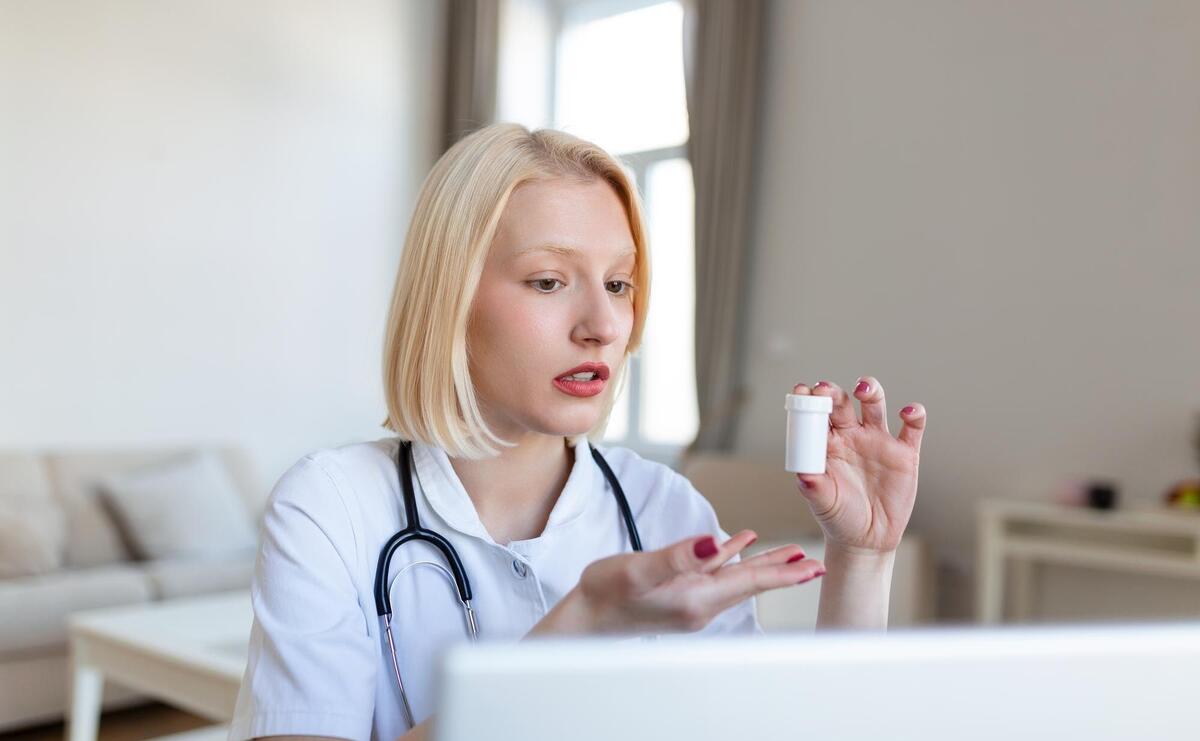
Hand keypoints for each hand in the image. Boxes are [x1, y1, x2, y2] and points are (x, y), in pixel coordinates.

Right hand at [531, 531, 824, 635]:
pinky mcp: (679, 593)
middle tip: (814, 566)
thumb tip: (716, 542)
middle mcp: (700, 603)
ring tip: (790, 556)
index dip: (782, 574)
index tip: (811, 569)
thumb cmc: (606, 594)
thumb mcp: (641, 569)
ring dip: (763, 566)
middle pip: (750, 583)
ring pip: (736, 579)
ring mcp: (691, 599)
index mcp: (697, 598)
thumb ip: (681, 556)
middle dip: (783, 573)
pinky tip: (738, 544)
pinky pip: (715, 574)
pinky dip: (731, 558)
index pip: (749, 582)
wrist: (585, 617)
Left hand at [792, 377, 925, 554]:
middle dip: (834, 392)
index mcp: (828, 444)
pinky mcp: (905, 453)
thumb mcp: (823, 503)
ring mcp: (878, 441)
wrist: (868, 539)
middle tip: (825, 388)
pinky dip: (914, 414)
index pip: (817, 414)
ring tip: (863, 388)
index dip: (810, 399)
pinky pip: (912, 428)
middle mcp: (852, 436)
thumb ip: (814, 487)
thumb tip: (803, 475)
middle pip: (843, 404)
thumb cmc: (839, 517)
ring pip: (875, 406)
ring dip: (870, 391)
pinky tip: (907, 412)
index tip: (802, 389)